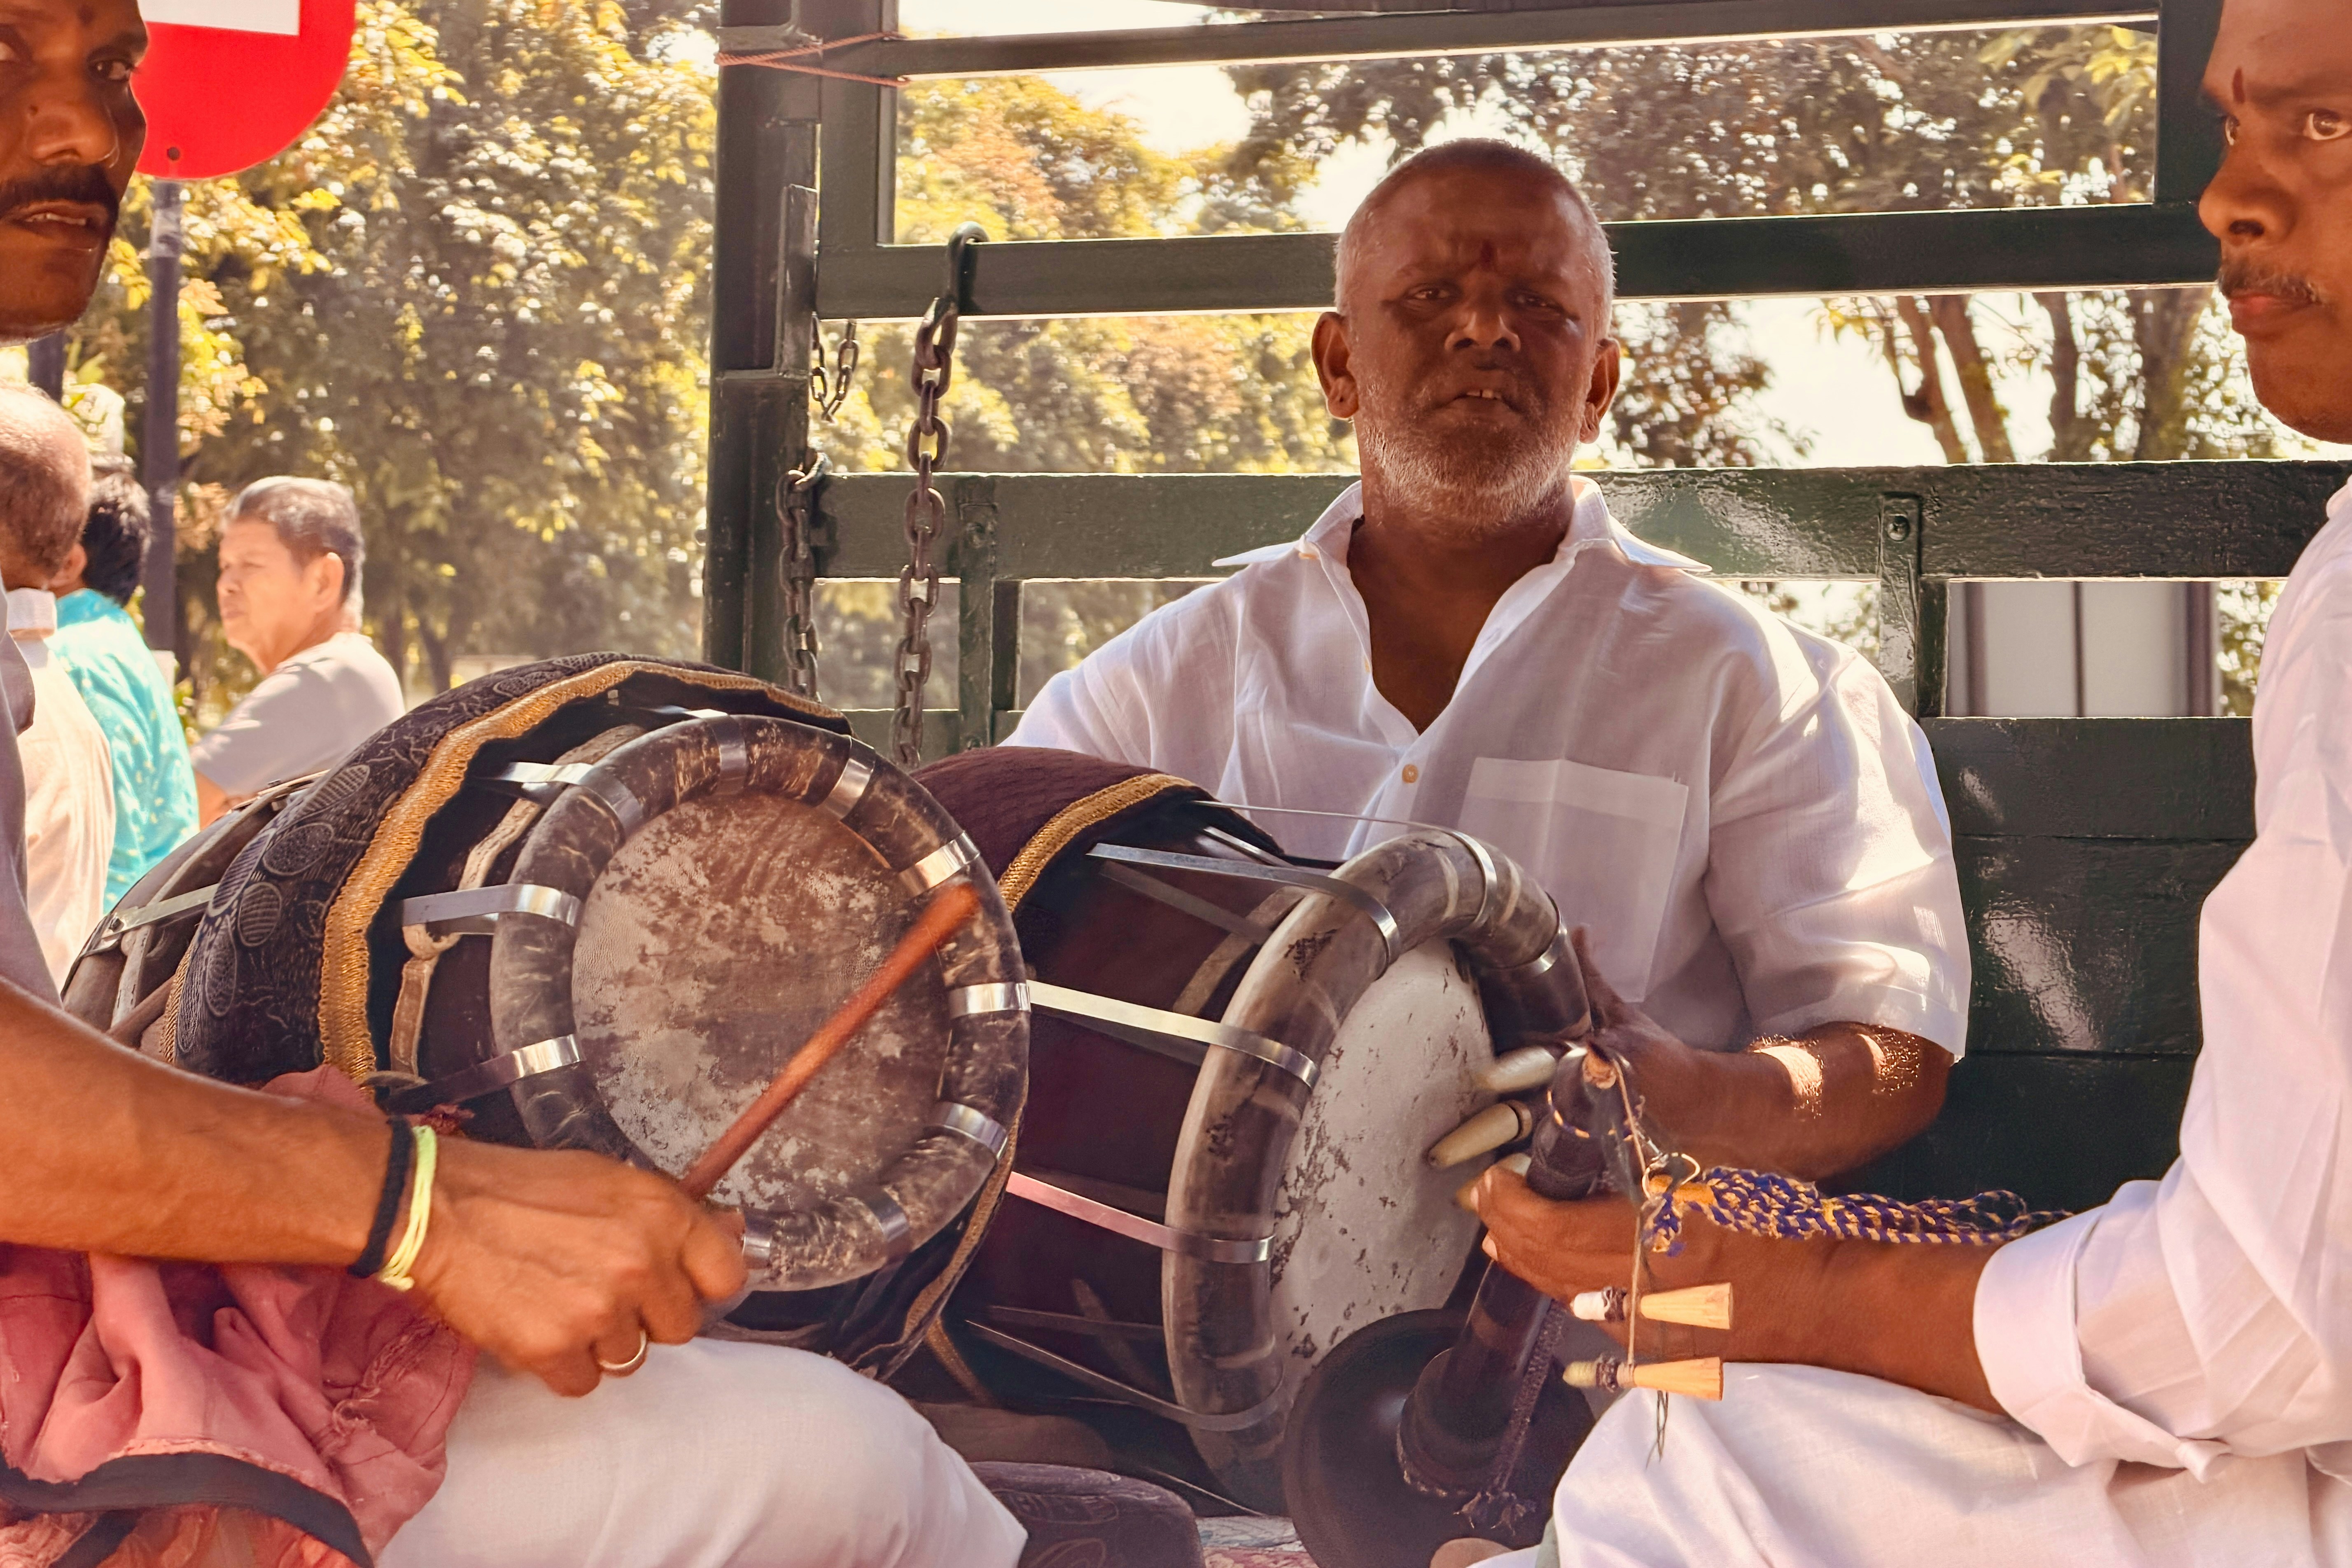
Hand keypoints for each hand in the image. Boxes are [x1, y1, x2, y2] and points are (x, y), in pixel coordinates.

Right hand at [406, 1138, 747, 1395]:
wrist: (440, 1210)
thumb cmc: (525, 1189)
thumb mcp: (612, 1180)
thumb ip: (673, 1214)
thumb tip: (731, 1232)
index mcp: (662, 1215)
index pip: (727, 1276)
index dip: (704, 1283)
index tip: (680, 1283)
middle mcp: (641, 1264)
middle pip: (680, 1326)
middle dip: (649, 1315)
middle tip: (606, 1290)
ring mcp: (598, 1311)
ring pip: (631, 1357)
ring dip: (603, 1341)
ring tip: (563, 1303)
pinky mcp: (553, 1349)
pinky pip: (584, 1382)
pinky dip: (564, 1365)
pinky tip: (540, 1327)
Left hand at [1474, 1162, 1835, 1361]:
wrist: (1836, 1297)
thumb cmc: (1781, 1224)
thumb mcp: (1713, 1175)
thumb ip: (1648, 1165)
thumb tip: (1591, 1146)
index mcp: (1652, 1240)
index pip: (1549, 1226)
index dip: (1508, 1203)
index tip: (1490, 1180)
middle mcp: (1642, 1295)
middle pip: (1546, 1266)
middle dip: (1505, 1231)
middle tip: (1483, 1201)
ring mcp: (1653, 1333)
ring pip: (1566, 1297)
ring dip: (1528, 1265)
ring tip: (1502, 1237)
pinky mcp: (1668, 1355)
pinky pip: (1600, 1328)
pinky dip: (1569, 1298)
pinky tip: (1558, 1284)